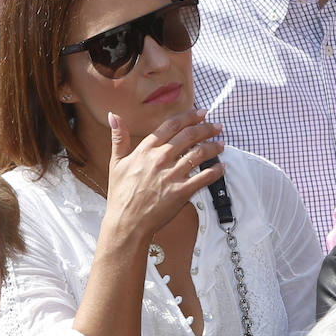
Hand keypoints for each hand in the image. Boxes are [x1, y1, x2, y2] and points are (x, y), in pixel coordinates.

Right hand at [104, 108, 224, 236]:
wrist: (126, 222)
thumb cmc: (120, 195)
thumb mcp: (116, 163)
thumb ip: (118, 137)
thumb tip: (114, 115)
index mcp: (146, 150)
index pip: (171, 126)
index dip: (188, 117)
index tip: (200, 113)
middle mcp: (160, 159)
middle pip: (189, 136)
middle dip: (206, 128)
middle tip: (217, 126)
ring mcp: (172, 175)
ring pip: (199, 154)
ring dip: (213, 147)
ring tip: (221, 144)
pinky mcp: (181, 191)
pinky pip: (204, 177)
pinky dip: (216, 171)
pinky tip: (222, 167)